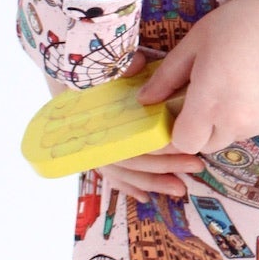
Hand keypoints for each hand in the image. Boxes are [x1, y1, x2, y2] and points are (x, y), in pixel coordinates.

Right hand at [45, 56, 193, 195]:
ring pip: (121, 170)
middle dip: (161, 166)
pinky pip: (111, 173)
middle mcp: (86, 136)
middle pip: (126, 159)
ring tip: (179, 188)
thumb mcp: (99, 62)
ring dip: (151, 181)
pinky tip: (146, 197)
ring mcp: (90, 146)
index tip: (181, 145)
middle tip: (194, 166)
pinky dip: (128, 185)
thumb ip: (117, 63)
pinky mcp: (95, 151)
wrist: (64, 64)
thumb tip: (136, 65)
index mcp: (88, 115)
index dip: (152, 149)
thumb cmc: (86, 66)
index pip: (122, 141)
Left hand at [138, 0, 258, 158]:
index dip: (173, 134)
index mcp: (209, 103)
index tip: (173, 116)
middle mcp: (235, 122)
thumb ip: (167, 76)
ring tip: (229, 88)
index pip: (183, 143)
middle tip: (201, 98)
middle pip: (205, 145)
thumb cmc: (237, 25)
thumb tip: (145, 100)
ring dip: (222, 123)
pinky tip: (251, 87)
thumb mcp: (194, 43)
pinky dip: (245, 117)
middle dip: (197, 129)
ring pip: (230, 137)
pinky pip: (252, 128)